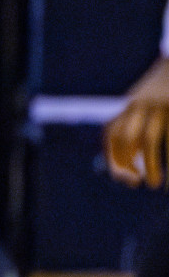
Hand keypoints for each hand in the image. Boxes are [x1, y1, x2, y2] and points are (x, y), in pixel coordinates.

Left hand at [105, 58, 168, 186]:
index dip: (114, 156)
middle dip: (125, 162)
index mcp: (132, 105)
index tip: (125, 176)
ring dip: (150, 165)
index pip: (112, 133)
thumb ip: (137, 126)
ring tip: (154, 185)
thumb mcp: (148, 104)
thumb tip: (128, 163)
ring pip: (149, 139)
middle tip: (135, 183)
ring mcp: (160, 105)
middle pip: (124, 136)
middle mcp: (141, 105)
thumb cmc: (167, 90)